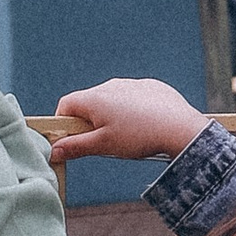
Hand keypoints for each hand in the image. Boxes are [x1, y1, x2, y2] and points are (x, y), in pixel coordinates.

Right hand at [49, 78, 209, 160]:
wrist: (180, 128)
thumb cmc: (140, 136)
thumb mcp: (103, 146)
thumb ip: (76, 146)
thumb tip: (54, 150)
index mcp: (95, 98)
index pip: (66, 105)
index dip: (63, 124)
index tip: (71, 140)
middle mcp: (111, 85)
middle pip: (89, 102)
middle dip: (89, 122)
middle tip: (100, 143)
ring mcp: (132, 84)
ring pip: (112, 100)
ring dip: (111, 116)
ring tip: (126, 137)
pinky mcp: (151, 87)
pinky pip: (133, 98)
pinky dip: (133, 111)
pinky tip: (143, 126)